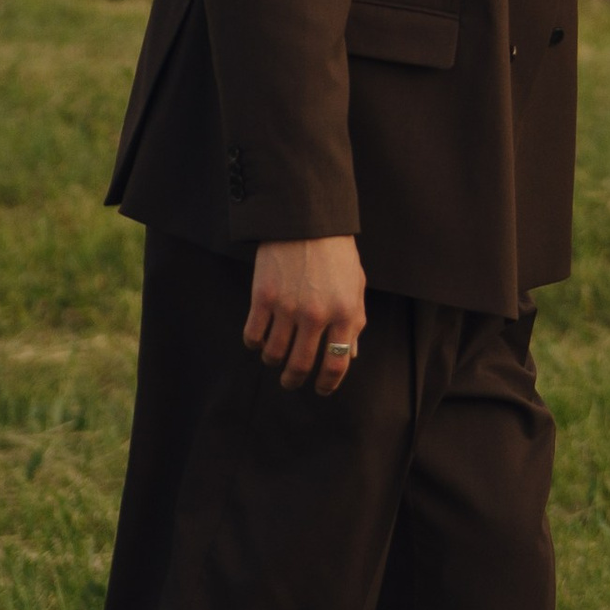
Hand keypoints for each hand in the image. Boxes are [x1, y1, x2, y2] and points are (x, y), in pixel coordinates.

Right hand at [246, 238, 366, 394]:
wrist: (307, 220)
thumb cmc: (336, 253)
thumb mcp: (356, 286)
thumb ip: (354, 321)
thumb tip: (349, 354)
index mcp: (346, 313)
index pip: (336, 363)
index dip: (327, 384)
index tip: (320, 390)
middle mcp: (317, 315)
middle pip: (300, 366)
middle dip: (294, 380)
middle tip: (290, 381)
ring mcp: (288, 307)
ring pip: (274, 354)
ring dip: (273, 361)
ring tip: (274, 357)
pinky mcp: (263, 297)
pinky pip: (253, 335)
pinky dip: (254, 343)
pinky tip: (258, 339)